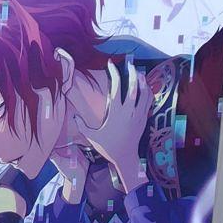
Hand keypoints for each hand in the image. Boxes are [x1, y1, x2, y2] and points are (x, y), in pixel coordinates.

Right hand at [75, 62, 153, 191]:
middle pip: (134, 88)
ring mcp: (138, 115)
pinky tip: (145, 88)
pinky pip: (148, 102)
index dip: (114, 75)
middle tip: (130, 64)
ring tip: (139, 73)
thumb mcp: (92, 137)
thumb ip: (82, 125)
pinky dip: (148, 92)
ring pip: (144, 94)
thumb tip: (74, 117)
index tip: (111, 66)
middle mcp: (129, 112)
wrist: (125, 157)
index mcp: (115, 113)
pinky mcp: (144, 119)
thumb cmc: (107, 147)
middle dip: (133, 74)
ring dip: (142, 82)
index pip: (116, 89)